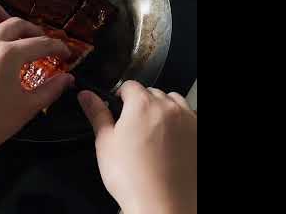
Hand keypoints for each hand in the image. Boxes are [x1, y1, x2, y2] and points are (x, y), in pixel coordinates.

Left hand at [0, 3, 73, 212]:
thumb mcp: (28, 107)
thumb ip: (52, 89)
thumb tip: (68, 78)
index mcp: (8, 55)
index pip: (40, 43)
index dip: (57, 47)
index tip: (65, 53)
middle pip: (14, 24)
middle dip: (33, 30)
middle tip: (41, 42)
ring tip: (4, 18)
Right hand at [78, 81, 196, 213]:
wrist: (163, 205)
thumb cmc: (133, 178)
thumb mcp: (105, 142)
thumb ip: (97, 113)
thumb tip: (86, 95)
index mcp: (142, 104)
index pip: (129, 85)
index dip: (120, 97)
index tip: (118, 110)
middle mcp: (168, 107)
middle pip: (151, 92)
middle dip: (141, 104)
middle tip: (133, 128)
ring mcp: (188, 119)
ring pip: (172, 102)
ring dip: (162, 109)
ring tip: (153, 133)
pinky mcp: (199, 133)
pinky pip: (189, 116)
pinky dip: (180, 122)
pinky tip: (171, 141)